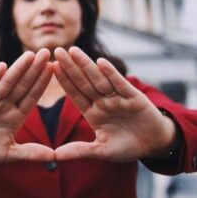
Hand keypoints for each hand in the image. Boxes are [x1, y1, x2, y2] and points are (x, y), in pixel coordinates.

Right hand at [0, 49, 54, 165]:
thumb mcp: (8, 153)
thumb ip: (30, 153)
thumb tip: (54, 156)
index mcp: (16, 115)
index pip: (32, 95)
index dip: (42, 82)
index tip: (54, 68)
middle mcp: (5, 104)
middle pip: (22, 84)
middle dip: (34, 69)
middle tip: (46, 52)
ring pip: (6, 83)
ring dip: (18, 69)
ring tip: (30, 55)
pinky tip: (2, 67)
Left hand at [53, 47, 176, 161]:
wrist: (155, 144)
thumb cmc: (128, 147)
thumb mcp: (102, 151)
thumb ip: (80, 150)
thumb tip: (54, 156)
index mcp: (93, 112)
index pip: (75, 93)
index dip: (64, 80)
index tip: (51, 67)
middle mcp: (102, 101)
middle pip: (83, 82)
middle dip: (70, 67)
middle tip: (57, 50)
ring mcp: (117, 97)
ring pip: (99, 79)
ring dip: (86, 65)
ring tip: (73, 50)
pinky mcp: (133, 97)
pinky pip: (120, 83)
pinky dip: (111, 73)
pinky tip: (100, 62)